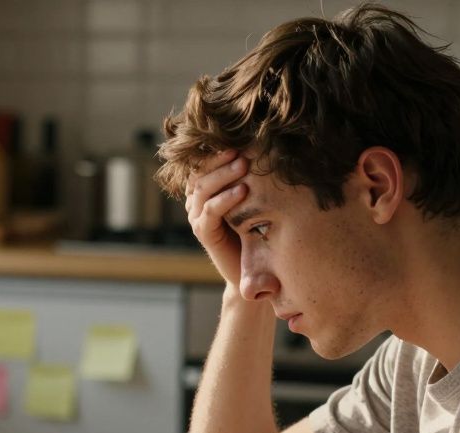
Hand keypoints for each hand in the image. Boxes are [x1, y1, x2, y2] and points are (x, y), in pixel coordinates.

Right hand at [185, 150, 249, 286]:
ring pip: (203, 189)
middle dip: (220, 159)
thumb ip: (247, 175)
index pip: (203, 163)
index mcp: (204, 189)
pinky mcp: (204, 233)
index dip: (217, 150)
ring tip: (243, 164)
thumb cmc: (256, 227)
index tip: (239, 138)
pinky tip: (243, 191)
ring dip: (224, 175)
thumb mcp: (252, 197)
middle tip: (241, 149)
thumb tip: (263, 142)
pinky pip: (211, 211)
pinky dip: (225, 199)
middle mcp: (196, 201)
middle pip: (200, 172)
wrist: (253, 267)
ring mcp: (197, 217)